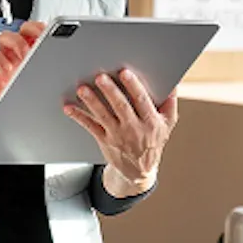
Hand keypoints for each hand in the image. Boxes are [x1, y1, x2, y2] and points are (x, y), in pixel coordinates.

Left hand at [66, 68, 177, 186]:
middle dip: (110, 91)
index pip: (142, 101)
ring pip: (103, 115)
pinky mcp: (104, 140)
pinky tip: (69, 107)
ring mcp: (117, 135)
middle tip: (100, 77)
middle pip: (121, 107)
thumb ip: (170, 102)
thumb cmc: (153, 140)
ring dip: (92, 102)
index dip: (133, 86)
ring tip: (82, 89)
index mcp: (150, 121)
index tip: (124, 73)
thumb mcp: (168, 123)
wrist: (140, 170)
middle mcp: (134, 128)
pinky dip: (78, 116)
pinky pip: (90, 126)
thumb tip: (173, 82)